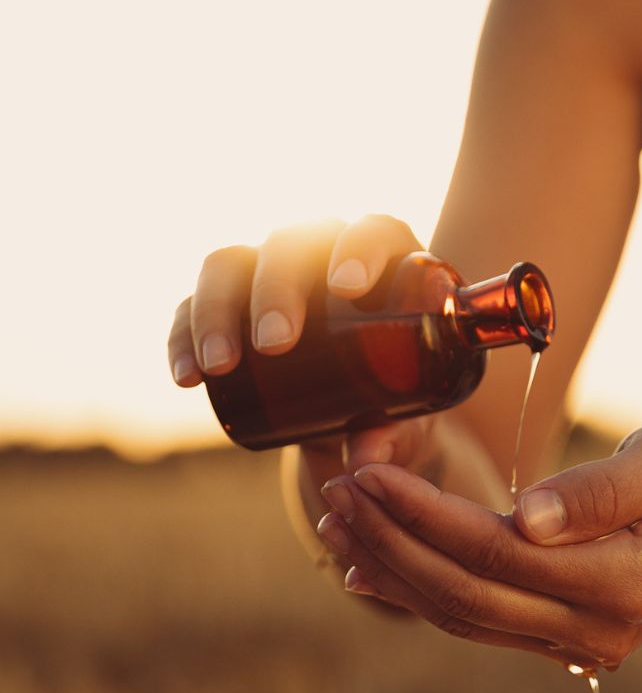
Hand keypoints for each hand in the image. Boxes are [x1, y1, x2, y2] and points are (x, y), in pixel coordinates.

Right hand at [167, 214, 443, 568]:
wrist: (356, 408)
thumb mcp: (407, 414)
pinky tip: (187, 379)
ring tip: (221, 368)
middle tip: (276, 345)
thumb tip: (367, 460)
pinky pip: (191, 307)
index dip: (358, 249)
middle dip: (276, 290)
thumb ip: (396, 434)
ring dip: (218, 310)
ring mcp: (264, 272)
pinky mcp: (225, 303)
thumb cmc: (398, 395)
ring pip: (229, 265)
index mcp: (383, 260)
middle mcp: (317, 252)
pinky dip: (182, 338)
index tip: (347, 289)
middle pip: (289, 244)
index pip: (371, 232)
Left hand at [316, 416, 641, 668]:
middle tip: (336, 493)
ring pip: (464, 615)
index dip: (424, 515)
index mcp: (622, 580)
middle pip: (466, 592)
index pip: (497, 553)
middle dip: (392, 542)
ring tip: (339, 523)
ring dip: (396, 570)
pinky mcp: (567, 636)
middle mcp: (596, 628)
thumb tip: (526, 516)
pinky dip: (422, 594)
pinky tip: (376, 569)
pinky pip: (480, 622)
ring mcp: (581, 642)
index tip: (368, 473)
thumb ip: (605, 488)